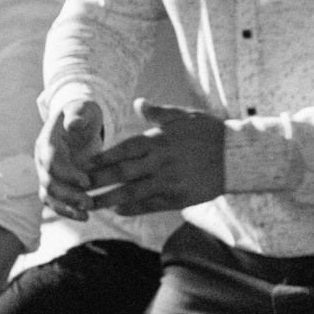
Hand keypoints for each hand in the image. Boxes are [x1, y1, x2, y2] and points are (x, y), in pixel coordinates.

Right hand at [38, 98, 102, 221]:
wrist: (77, 120)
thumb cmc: (82, 113)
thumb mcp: (82, 108)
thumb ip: (77, 114)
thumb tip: (73, 124)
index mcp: (46, 141)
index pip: (50, 161)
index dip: (66, 173)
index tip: (87, 182)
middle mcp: (41, 159)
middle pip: (48, 182)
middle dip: (68, 195)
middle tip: (89, 203)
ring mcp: (45, 173)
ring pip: (49, 196)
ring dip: (66, 208)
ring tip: (86, 216)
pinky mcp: (53, 182)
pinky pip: (54, 201)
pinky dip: (66, 211)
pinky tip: (83, 218)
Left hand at [83, 99, 224, 214]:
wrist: (238, 156)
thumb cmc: (209, 133)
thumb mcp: (185, 117)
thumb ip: (158, 113)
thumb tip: (137, 103)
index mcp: (160, 140)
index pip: (123, 150)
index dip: (101, 159)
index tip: (81, 165)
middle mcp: (161, 161)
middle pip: (122, 173)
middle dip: (96, 182)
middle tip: (75, 189)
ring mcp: (169, 181)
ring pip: (131, 193)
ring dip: (108, 200)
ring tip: (89, 205)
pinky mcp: (177, 198)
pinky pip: (148, 205)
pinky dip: (131, 208)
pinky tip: (116, 210)